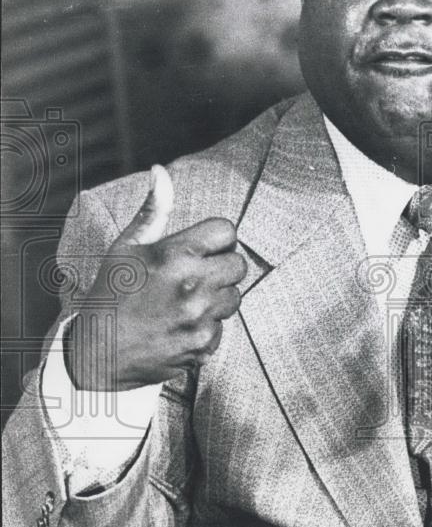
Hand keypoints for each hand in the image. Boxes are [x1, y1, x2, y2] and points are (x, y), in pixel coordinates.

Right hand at [66, 165, 246, 390]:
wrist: (98, 355)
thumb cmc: (111, 295)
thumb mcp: (126, 247)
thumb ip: (152, 210)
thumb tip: (160, 171)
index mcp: (176, 255)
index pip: (227, 231)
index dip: (215, 238)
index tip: (200, 249)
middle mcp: (193, 285)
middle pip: (238, 264)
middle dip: (220, 267)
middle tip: (193, 276)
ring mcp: (200, 318)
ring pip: (234, 297)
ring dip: (217, 297)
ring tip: (185, 301)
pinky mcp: (204, 345)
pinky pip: (223, 327)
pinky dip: (207, 327)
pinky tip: (180, 326)